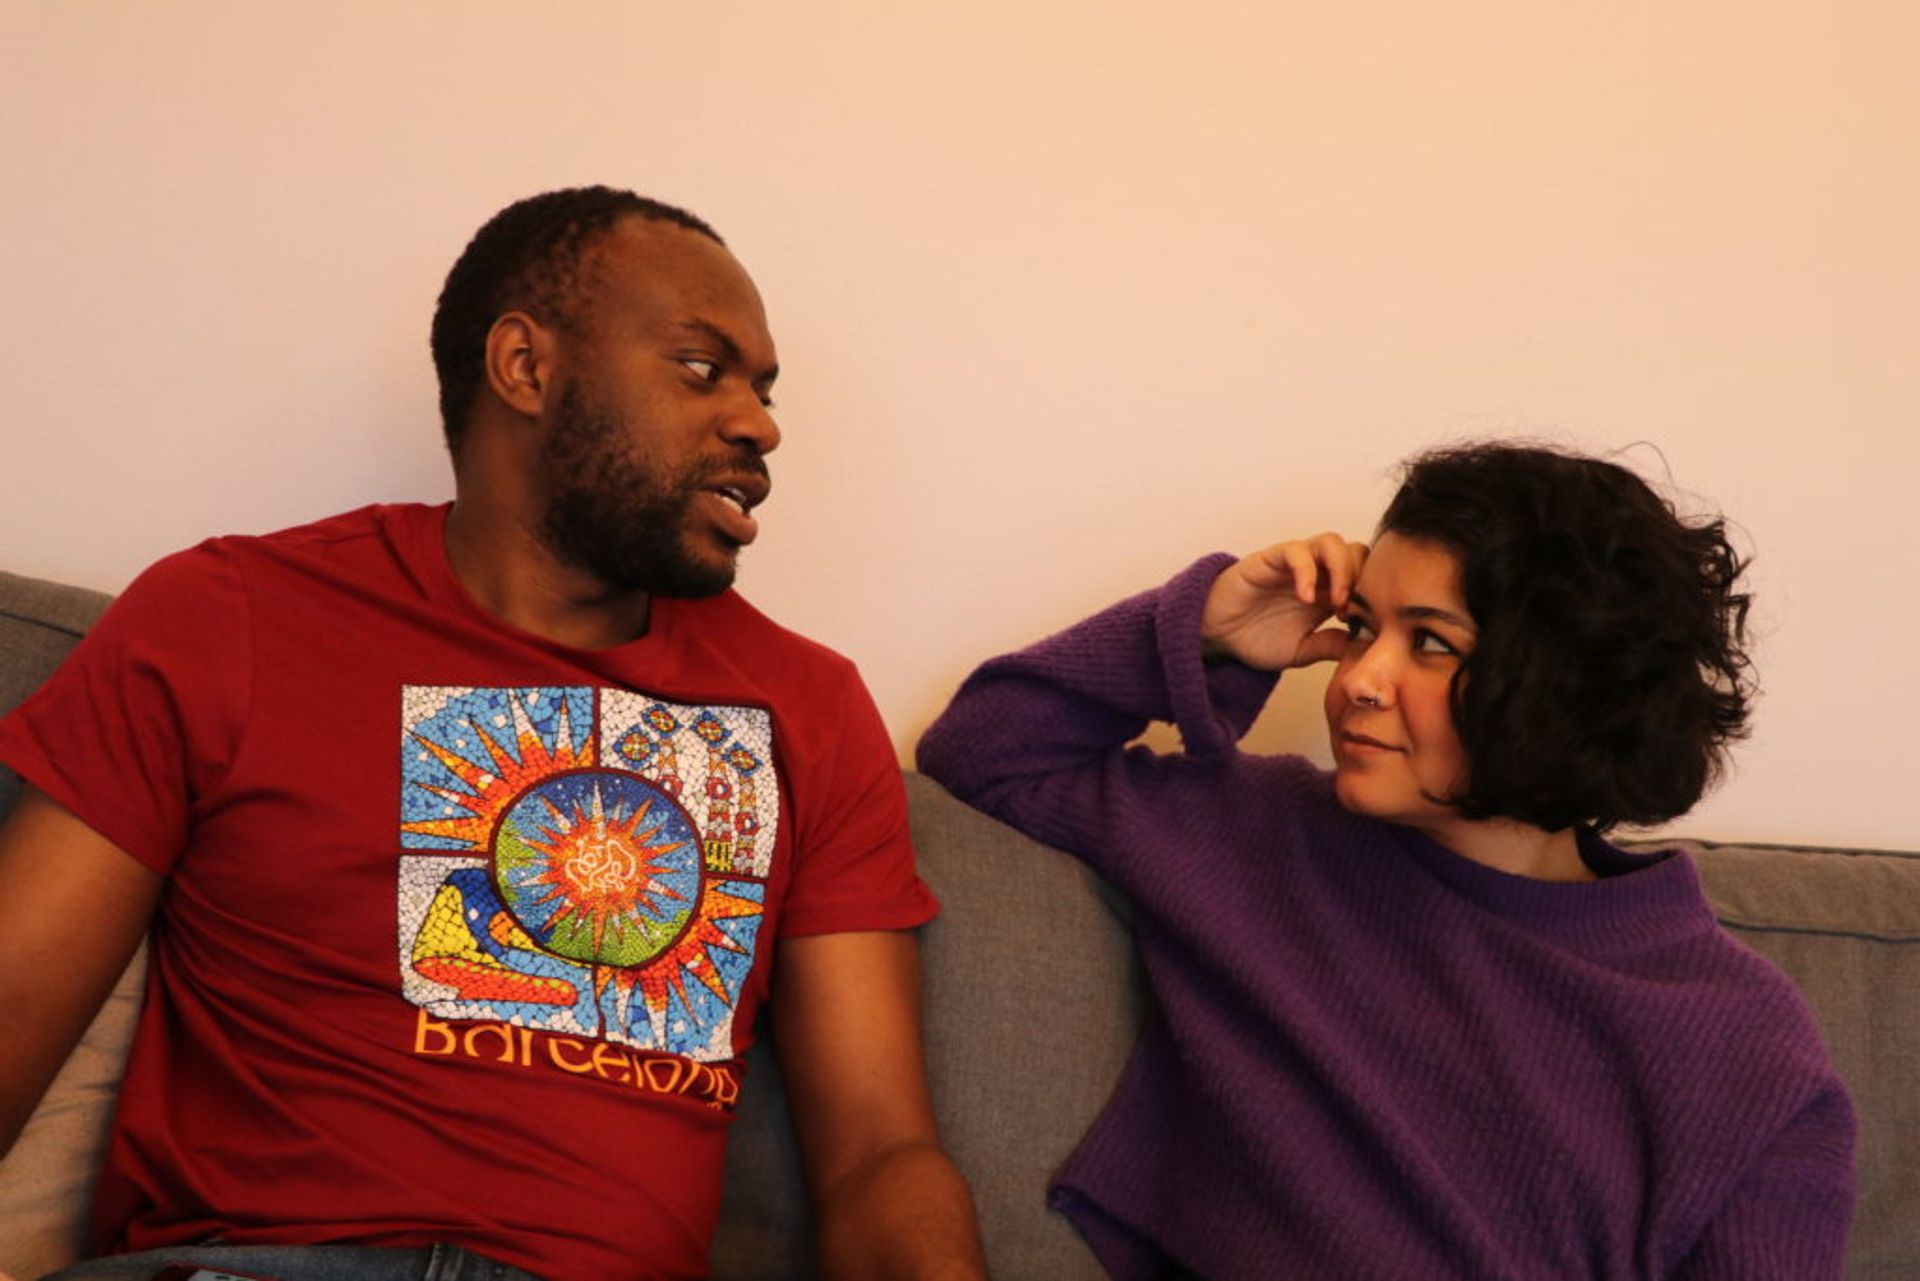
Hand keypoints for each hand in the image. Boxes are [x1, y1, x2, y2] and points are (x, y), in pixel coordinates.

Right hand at [1201, 534, 1367, 670]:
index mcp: (1328, 593)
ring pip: (1332, 542)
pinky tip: (1305, 598)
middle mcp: (1316, 573)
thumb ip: (1331, 646)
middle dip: (1362, 578)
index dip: (1372, 595)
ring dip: (1342, 569)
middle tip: (1352, 610)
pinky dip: (1307, 571)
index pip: (1366, 576)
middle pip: (1357, 552)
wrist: (1216, 636)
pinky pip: (1297, 551)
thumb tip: (1367, 647)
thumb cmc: (1255, 640)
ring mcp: (1295, 564)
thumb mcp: (1302, 651)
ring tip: (1336, 601)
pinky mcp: (1272, 558)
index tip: (1366, 624)